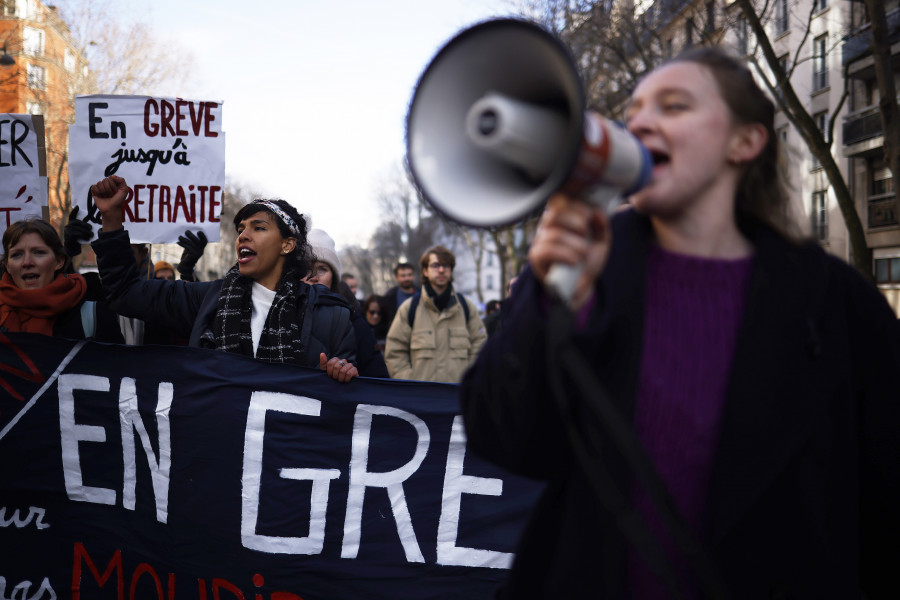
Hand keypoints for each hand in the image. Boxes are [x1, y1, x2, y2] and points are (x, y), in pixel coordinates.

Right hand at [63, 206, 93, 256]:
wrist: (72, 248)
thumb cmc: (79, 239)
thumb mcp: (81, 231)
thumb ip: (83, 227)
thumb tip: (93, 225)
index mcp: (71, 223)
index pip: (72, 215)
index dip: (74, 211)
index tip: (77, 206)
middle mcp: (68, 226)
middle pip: (76, 222)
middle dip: (85, 224)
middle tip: (91, 228)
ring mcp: (67, 231)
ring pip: (77, 229)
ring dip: (86, 232)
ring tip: (92, 235)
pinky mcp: (68, 236)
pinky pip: (76, 235)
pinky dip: (83, 236)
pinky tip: (88, 238)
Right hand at [90, 175, 129, 230]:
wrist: (111, 209)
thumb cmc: (118, 201)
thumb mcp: (124, 190)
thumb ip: (121, 181)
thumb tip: (113, 176)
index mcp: (113, 183)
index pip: (111, 177)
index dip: (113, 185)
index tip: (116, 191)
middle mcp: (106, 184)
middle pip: (105, 180)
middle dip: (109, 189)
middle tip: (110, 195)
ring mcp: (100, 187)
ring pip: (99, 183)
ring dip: (104, 191)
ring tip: (106, 196)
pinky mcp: (94, 191)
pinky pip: (94, 187)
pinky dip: (97, 192)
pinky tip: (100, 196)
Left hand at [177, 230, 207, 278]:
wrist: (185, 267)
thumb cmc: (187, 256)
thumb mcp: (190, 249)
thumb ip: (190, 243)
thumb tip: (186, 234)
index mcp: (201, 249)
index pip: (204, 241)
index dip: (203, 236)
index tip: (198, 231)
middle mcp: (200, 251)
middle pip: (198, 241)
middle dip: (192, 235)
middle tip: (186, 231)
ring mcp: (197, 254)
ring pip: (191, 244)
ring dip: (185, 239)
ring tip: (180, 236)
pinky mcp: (192, 256)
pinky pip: (187, 247)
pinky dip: (182, 244)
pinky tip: (178, 242)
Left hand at [319, 352, 357, 382]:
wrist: (342, 384)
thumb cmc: (333, 377)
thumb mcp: (326, 371)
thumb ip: (323, 363)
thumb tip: (322, 353)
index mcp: (336, 360)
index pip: (331, 363)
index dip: (329, 371)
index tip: (330, 375)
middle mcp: (343, 361)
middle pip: (336, 367)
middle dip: (335, 375)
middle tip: (336, 378)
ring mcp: (349, 365)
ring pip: (343, 371)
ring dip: (340, 378)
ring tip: (340, 380)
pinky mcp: (354, 369)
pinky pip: (349, 373)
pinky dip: (346, 379)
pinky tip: (346, 380)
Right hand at [528, 193, 610, 308]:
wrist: (581, 286)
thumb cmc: (588, 260)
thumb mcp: (601, 241)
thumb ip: (602, 225)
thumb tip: (596, 211)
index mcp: (562, 218)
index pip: (560, 199)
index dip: (575, 204)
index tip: (589, 216)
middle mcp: (548, 226)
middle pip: (554, 212)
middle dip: (576, 222)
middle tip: (586, 235)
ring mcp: (540, 240)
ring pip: (554, 233)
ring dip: (575, 244)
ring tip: (584, 253)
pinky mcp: (536, 257)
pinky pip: (547, 250)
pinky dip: (565, 255)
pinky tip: (575, 261)